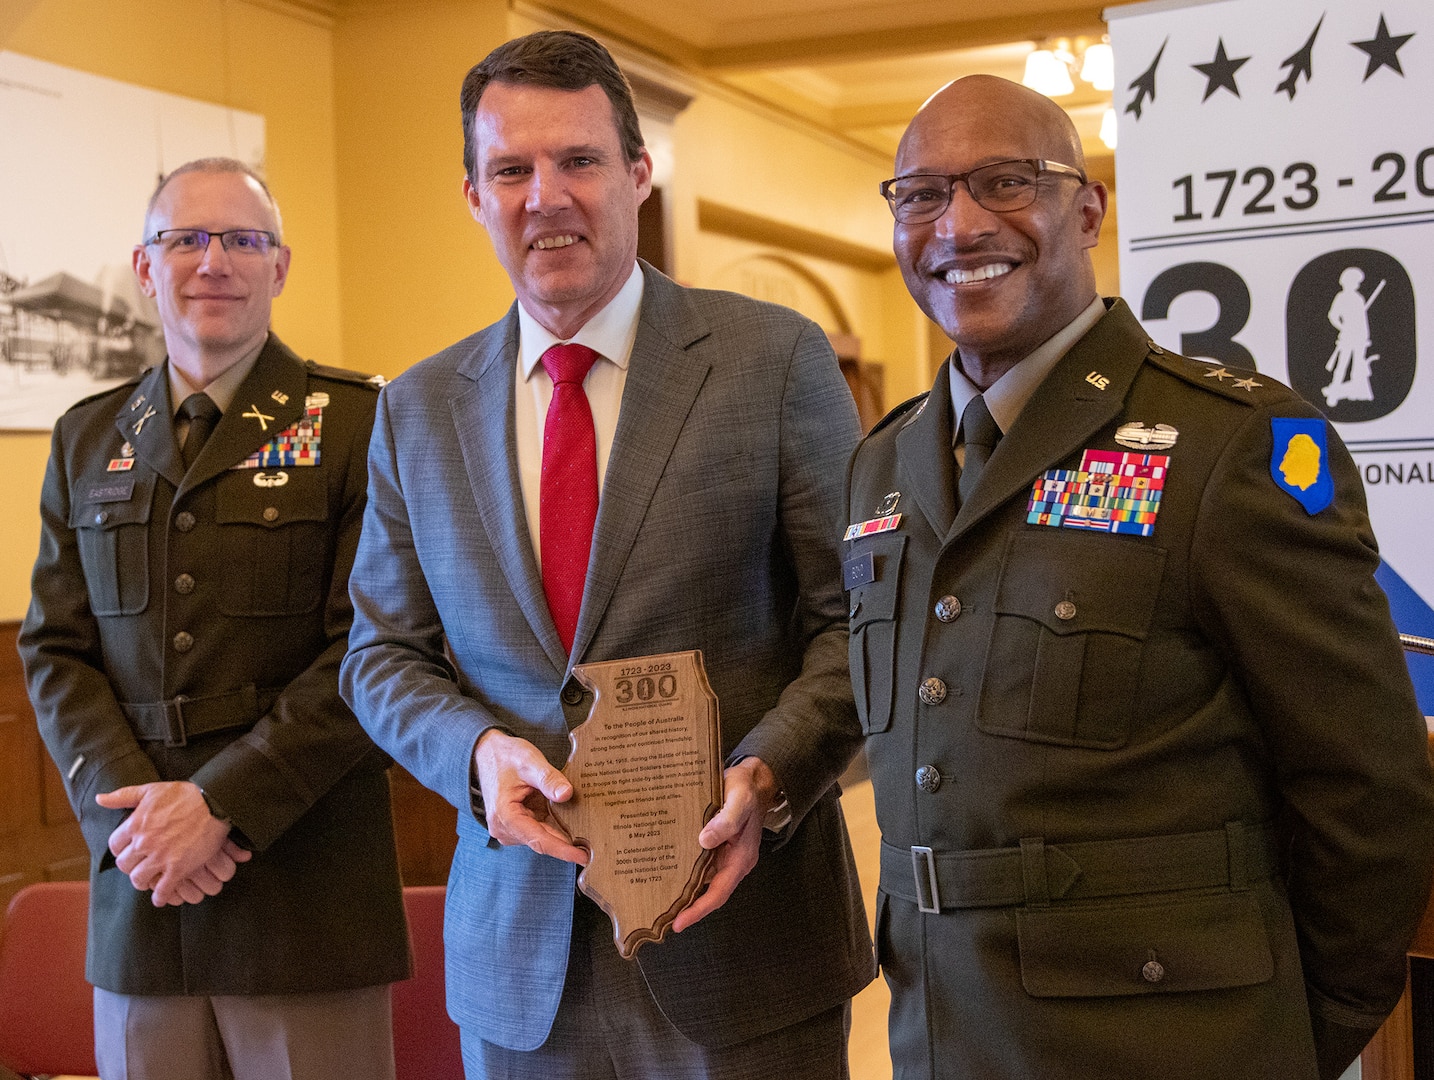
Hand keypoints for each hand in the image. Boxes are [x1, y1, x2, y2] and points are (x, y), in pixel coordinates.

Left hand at [97, 782, 247, 905]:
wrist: (214, 803)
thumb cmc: (185, 794)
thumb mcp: (151, 790)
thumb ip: (123, 795)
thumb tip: (100, 799)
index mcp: (135, 825)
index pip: (114, 846)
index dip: (120, 850)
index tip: (128, 851)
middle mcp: (143, 843)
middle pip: (124, 865)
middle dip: (130, 866)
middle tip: (139, 866)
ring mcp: (160, 858)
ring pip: (139, 880)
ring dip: (142, 882)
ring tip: (149, 881)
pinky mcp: (178, 869)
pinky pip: (162, 890)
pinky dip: (160, 897)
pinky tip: (161, 897)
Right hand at [473, 729, 587, 864]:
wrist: (485, 753)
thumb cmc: (505, 757)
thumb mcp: (529, 761)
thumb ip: (548, 779)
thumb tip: (567, 794)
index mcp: (505, 816)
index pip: (539, 840)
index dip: (563, 850)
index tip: (583, 856)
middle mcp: (504, 828)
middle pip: (542, 841)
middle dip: (567, 844)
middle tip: (595, 846)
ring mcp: (510, 828)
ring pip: (543, 837)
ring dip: (562, 833)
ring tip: (588, 833)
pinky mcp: (517, 824)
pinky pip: (540, 829)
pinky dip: (555, 826)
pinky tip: (573, 822)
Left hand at [671, 757, 777, 932]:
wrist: (753, 780)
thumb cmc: (746, 790)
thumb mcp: (739, 801)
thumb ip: (726, 821)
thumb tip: (704, 841)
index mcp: (741, 858)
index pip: (718, 892)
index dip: (698, 909)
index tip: (678, 923)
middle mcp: (733, 862)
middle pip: (709, 892)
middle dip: (688, 908)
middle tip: (660, 918)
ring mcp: (725, 856)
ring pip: (703, 881)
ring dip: (685, 891)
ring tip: (659, 901)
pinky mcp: (717, 847)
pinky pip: (700, 865)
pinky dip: (685, 872)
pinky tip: (667, 871)